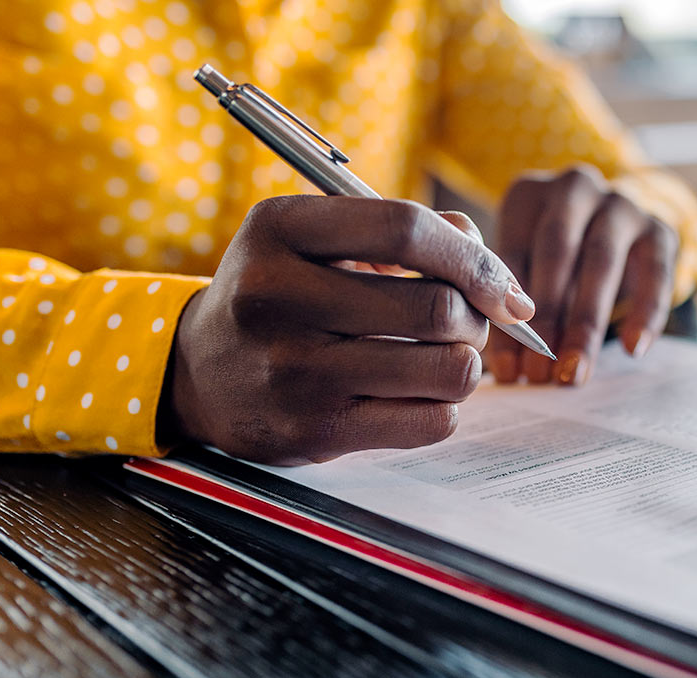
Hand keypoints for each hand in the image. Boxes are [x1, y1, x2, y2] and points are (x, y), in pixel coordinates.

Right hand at [160, 195, 536, 464]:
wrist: (195, 375)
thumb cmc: (279, 296)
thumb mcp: (316, 240)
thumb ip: (402, 233)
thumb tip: (489, 265)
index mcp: (279, 228)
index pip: (407, 230)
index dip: (474, 258)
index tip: (501, 285)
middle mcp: (277, 297)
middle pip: (438, 308)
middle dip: (475, 317)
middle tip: (464, 323)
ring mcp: (294, 370)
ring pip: (448, 369)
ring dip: (466, 364)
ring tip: (442, 357)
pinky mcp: (313, 430)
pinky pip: (432, 421)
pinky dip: (443, 406)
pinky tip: (416, 394)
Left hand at [488, 165, 678, 385]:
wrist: (620, 230)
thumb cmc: (558, 261)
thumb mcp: (528, 270)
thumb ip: (514, 307)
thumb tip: (510, 370)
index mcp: (527, 195)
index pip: (511, 256)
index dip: (506, 316)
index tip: (508, 370)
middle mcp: (574, 188)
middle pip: (557, 251)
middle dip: (546, 318)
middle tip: (539, 374)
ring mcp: (621, 203)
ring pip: (601, 260)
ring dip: (586, 322)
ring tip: (575, 372)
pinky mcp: (660, 227)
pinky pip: (656, 271)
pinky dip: (645, 312)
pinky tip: (632, 349)